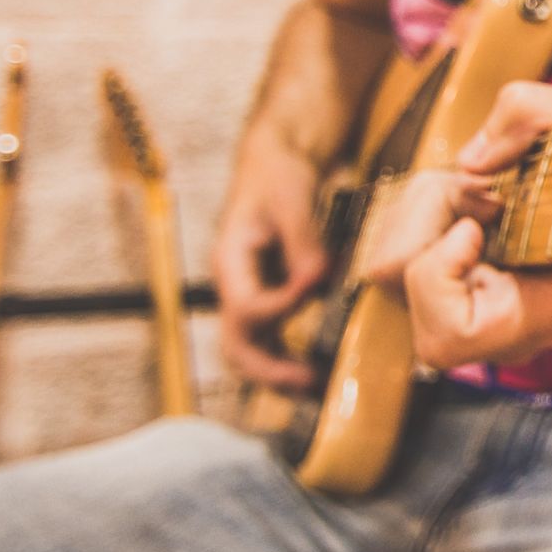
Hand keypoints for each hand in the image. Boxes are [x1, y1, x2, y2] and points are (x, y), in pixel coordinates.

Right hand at [212, 132, 328, 390]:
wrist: (274, 164)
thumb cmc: (279, 174)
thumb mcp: (291, 196)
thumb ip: (303, 240)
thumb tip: (318, 279)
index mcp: (231, 261)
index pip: (247, 306)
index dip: (282, 307)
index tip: (317, 290)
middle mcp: (236, 286)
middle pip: (237, 345)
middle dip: (269, 370)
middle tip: (309, 382)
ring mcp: (250, 295)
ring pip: (252, 351)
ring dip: (279, 374)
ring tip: (317, 387)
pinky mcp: (270, 297)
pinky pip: (273, 339)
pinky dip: (290, 358)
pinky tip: (319, 369)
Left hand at [396, 82, 551, 370]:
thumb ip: (528, 115)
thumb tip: (469, 160)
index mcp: (536, 319)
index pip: (448, 336)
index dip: (442, 270)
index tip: (480, 223)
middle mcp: (493, 330)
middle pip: (396, 281)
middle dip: (429, 217)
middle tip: (486, 196)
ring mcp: (467, 311)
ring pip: (387, 262)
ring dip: (427, 208)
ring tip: (485, 194)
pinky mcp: (447, 287)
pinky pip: (401, 249)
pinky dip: (428, 212)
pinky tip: (475, 203)